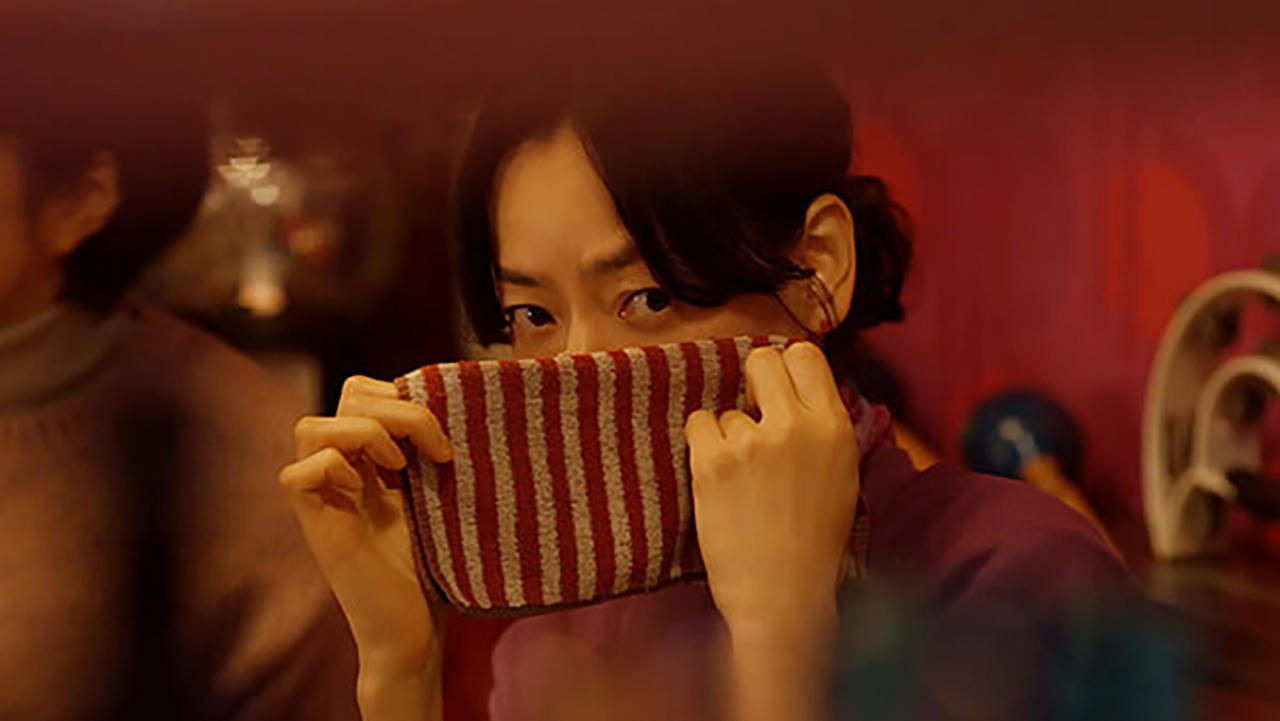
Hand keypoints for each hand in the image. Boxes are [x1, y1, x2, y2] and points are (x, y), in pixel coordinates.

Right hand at [279, 376, 453, 681]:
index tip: (445, 436)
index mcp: (372, 459)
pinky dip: (333, 469)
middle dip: (395, 406)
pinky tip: (368, 491)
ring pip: (310, 426)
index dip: (402, 395)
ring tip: (400, 467)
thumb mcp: (440, 495)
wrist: (417, 629)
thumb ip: (433, 453)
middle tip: (435, 449)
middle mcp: (343, 471)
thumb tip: (462, 406)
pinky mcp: (315, 526)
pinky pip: (297, 473)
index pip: (365, 391)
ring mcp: (324, 497)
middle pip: (345, 395)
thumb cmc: (437, 570)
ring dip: (365, 433)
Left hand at [684, 343, 859, 636]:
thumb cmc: (813, 545)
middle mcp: (796, 425)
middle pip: (763, 359)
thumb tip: (795, 393)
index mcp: (835, 427)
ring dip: (729, 436)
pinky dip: (702, 448)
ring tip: (743, 482)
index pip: (805, 355)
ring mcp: (752, 441)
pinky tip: (717, 480)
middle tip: (750, 415)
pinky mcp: (713, 460)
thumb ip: (821, 430)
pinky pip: (698, 424)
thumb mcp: (841, 476)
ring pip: (728, 409)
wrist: (781, 595)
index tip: (776, 388)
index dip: (786, 368)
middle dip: (752, 381)